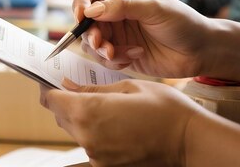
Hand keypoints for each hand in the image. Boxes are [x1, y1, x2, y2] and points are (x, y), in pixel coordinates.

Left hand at [41, 79, 239, 166]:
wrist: (190, 141)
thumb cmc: (164, 108)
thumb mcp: (129, 87)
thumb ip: (92, 89)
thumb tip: (67, 85)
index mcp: (89, 112)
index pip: (52, 99)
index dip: (49, 88)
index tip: (51, 81)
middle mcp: (87, 137)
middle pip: (61, 116)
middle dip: (65, 101)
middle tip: (76, 88)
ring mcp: (96, 155)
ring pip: (74, 131)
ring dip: (79, 117)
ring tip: (101, 105)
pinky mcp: (107, 165)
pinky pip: (90, 145)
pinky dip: (93, 133)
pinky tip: (109, 124)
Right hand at [74, 0, 213, 77]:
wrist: (202, 52)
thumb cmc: (184, 23)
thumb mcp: (156, 9)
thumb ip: (123, 7)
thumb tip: (92, 10)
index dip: (81, 2)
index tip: (81, 16)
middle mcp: (117, 11)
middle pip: (87, 20)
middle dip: (90, 33)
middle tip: (101, 44)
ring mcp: (119, 33)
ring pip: (92, 41)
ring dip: (101, 50)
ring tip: (118, 54)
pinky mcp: (122, 53)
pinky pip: (104, 58)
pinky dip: (114, 60)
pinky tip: (135, 57)